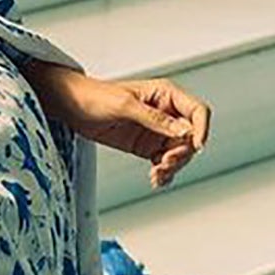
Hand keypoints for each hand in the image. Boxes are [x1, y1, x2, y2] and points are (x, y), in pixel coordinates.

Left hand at [56, 72, 211, 187]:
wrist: (72, 107)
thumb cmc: (95, 96)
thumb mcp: (125, 105)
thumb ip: (155, 119)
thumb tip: (183, 131)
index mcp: (166, 94)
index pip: (197, 111)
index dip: (202, 129)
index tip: (196, 146)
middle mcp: (166, 113)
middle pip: (191, 137)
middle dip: (182, 153)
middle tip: (165, 163)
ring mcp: (157, 131)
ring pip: (179, 153)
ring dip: (173, 166)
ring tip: (158, 174)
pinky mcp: (147, 146)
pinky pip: (164, 161)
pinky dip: (164, 173)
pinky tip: (156, 179)